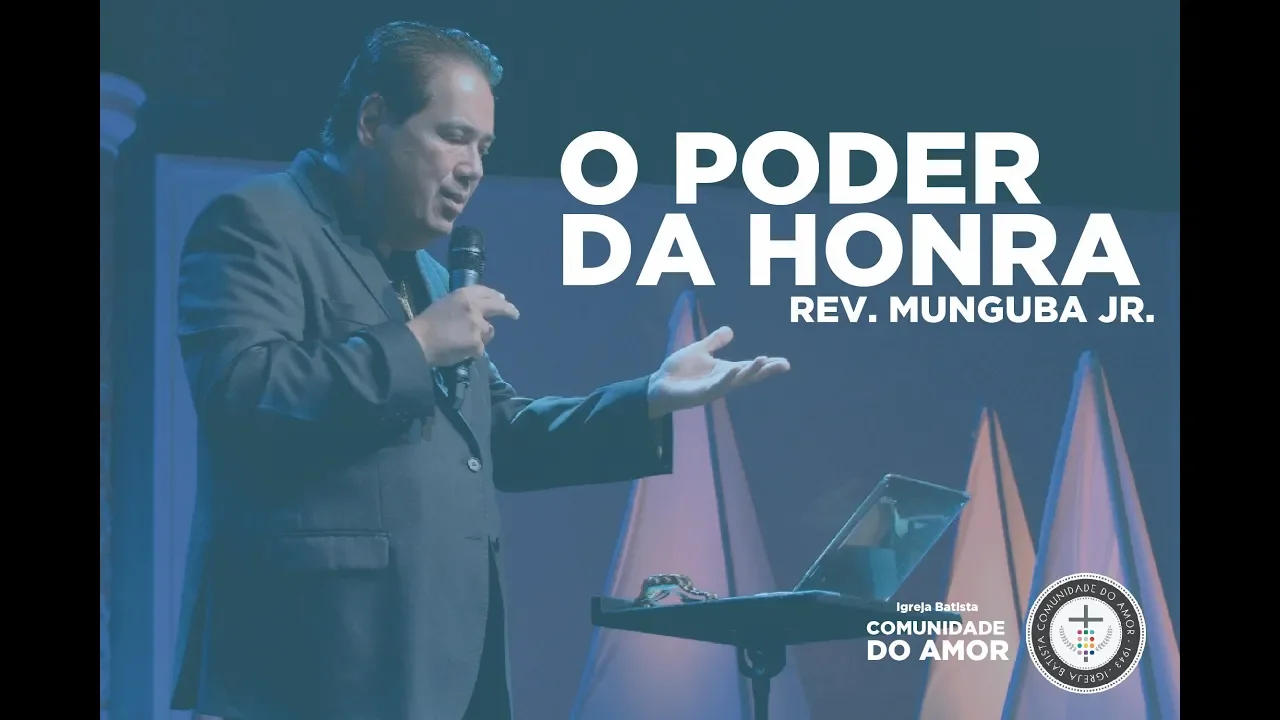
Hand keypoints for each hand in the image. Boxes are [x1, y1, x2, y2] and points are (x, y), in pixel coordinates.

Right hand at [407, 285, 519, 366]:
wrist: (419, 341)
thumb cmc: (426, 324)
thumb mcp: (444, 305)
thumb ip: (463, 305)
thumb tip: (479, 311)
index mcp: (463, 295)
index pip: (486, 292)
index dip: (495, 296)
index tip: (502, 299)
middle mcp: (474, 307)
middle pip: (498, 307)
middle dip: (508, 310)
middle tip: (515, 314)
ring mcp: (477, 325)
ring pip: (488, 332)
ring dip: (481, 337)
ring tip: (463, 342)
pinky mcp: (477, 342)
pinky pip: (480, 349)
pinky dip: (472, 353)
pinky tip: (459, 352)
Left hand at [646, 326, 788, 417]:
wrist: (657, 385)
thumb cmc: (678, 371)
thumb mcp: (699, 350)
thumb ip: (714, 342)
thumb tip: (730, 330)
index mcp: (724, 371)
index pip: (749, 367)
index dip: (767, 366)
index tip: (785, 362)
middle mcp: (723, 381)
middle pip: (749, 376)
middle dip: (766, 370)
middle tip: (784, 365)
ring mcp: (713, 389)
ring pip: (736, 381)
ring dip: (750, 371)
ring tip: (764, 361)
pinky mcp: (701, 394)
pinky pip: (717, 386)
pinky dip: (726, 378)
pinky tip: (735, 370)